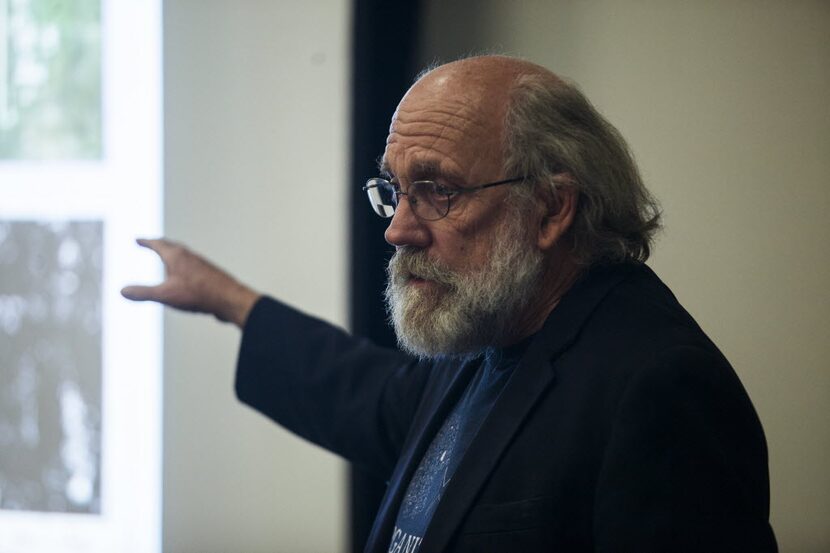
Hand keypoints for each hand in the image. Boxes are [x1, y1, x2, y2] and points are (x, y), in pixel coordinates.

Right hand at [121, 238, 260, 327]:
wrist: (230, 299)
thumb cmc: (198, 294)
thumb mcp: (165, 295)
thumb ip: (143, 293)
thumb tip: (122, 291)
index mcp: (176, 256)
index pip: (158, 244)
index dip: (146, 242)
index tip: (138, 239)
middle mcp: (189, 256)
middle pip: (172, 246)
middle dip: (160, 244)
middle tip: (152, 242)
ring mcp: (201, 264)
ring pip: (184, 255)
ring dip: (173, 253)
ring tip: (168, 257)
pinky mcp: (210, 275)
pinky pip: (193, 265)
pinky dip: (184, 265)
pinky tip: (187, 276)